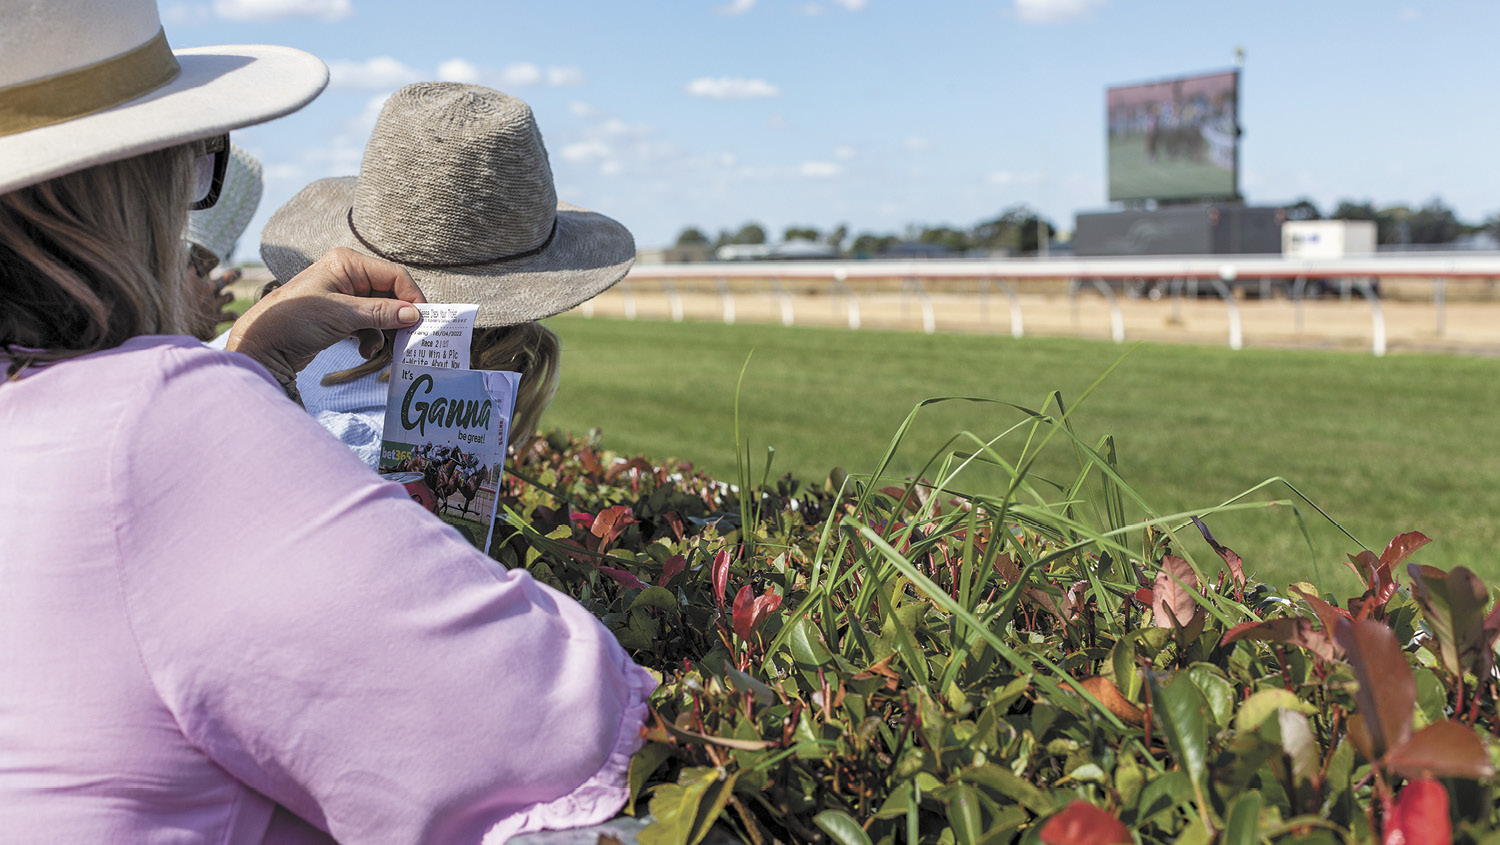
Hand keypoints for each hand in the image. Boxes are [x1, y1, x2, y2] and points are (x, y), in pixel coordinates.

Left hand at [225, 247, 423, 385]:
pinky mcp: (340, 316)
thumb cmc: (294, 319)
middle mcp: (348, 275)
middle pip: (390, 294)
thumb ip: (381, 313)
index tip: (422, 321)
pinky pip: (369, 324)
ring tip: (378, 350)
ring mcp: (344, 296)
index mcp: (347, 263)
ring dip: (383, 332)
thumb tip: (414, 315)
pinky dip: (371, 338)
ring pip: (381, 312)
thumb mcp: (341, 315)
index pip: (394, 275)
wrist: (262, 344)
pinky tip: (364, 351)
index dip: (411, 297)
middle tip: (407, 340)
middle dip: (397, 318)